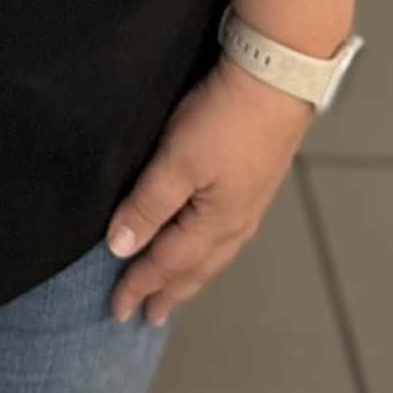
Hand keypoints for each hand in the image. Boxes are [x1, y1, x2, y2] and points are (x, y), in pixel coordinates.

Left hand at [103, 53, 313, 326]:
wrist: (275, 78)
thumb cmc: (225, 119)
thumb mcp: (177, 161)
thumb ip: (148, 205)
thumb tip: (120, 247)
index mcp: (214, 224)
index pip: (166, 264)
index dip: (138, 285)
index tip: (116, 309)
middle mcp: (235, 223)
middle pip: (194, 268)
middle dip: (168, 291)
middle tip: (147, 315)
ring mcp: (249, 203)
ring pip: (212, 254)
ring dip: (189, 274)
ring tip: (174, 288)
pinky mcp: (255, 182)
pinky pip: (224, 234)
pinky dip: (206, 251)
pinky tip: (204, 242)